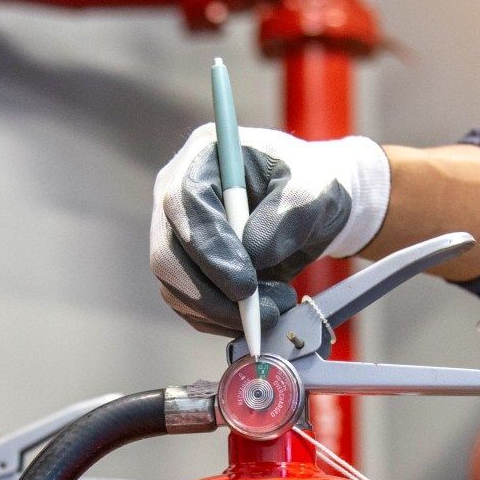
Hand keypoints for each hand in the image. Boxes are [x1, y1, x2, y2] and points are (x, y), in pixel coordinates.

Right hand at [150, 125, 388, 335]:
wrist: (309, 206)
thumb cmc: (309, 186)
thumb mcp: (311, 192)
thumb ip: (285, 217)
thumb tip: (253, 254)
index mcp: (202, 158)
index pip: (184, 204)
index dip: (209, 248)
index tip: (245, 285)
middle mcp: (176, 196)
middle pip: (167, 255)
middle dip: (212, 295)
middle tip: (259, 314)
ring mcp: (176, 234)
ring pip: (175, 288)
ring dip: (223, 312)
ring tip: (275, 307)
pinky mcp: (185, 267)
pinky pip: (189, 306)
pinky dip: (222, 320)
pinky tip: (259, 314)